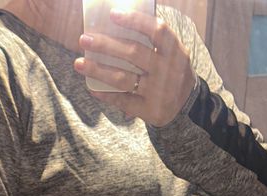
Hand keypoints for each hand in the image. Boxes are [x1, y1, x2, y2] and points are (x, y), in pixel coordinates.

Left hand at [74, 8, 196, 126]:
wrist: (188, 107)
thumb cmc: (172, 72)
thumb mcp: (172, 54)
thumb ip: (154, 41)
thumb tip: (118, 23)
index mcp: (175, 51)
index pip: (156, 30)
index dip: (134, 20)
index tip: (112, 14)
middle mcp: (167, 70)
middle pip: (134, 53)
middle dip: (106, 45)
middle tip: (84, 39)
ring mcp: (158, 92)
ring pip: (124, 79)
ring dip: (98, 70)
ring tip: (78, 63)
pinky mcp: (149, 110)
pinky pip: (123, 101)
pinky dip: (106, 95)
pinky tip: (91, 87)